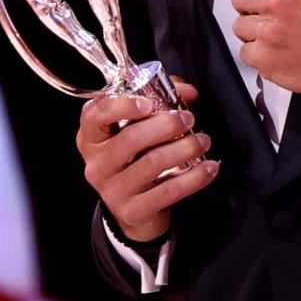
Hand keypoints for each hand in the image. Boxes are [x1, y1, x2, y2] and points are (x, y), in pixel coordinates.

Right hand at [76, 78, 217, 242]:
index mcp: (92, 137)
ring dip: (184, 148)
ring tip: (203, 141)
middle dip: (165, 125)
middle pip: (130, 139)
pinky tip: (208, 168)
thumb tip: (188, 91)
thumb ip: (162, 100)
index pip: (96, 115)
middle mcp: (97, 163)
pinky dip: (193, 178)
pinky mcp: (133, 210)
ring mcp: (112, 190)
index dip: (121, 105)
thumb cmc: (137, 158)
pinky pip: (168, 191)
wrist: (135, 209)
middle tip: (188, 118)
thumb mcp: (140, 127)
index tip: (149, 103)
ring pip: (152, 163)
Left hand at [231, 0, 300, 97]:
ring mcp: (266, 30)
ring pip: (239, 26)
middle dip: (250, 7)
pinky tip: (274, 51)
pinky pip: (244, 51)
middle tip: (268, 15)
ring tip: (274, 35)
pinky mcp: (262, 56)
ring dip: (253, 32)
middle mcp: (272, 1)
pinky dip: (257, 54)